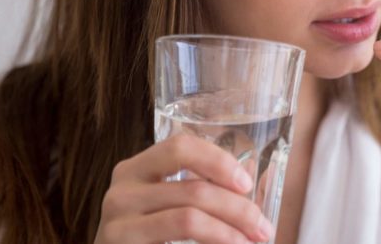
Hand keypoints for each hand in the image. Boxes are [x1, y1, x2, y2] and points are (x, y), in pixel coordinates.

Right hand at [93, 133, 274, 243]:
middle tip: (263, 228)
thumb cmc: (148, 236)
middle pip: (193, 189)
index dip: (218, 161)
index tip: (246, 184)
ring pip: (188, 219)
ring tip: (251, 243)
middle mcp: (122, 191)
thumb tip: (251, 179)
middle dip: (238, 209)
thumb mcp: (168, 205)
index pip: (180, 147)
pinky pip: (177, 241)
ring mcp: (117, 223)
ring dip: (229, 233)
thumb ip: (201, 188)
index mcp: (136, 169)